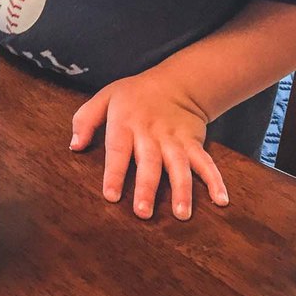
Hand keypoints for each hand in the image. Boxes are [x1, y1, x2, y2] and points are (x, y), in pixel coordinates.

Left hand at [69, 70, 228, 220]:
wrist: (176, 82)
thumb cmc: (135, 95)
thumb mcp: (105, 97)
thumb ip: (85, 119)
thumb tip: (75, 146)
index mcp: (126, 122)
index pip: (118, 149)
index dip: (113, 172)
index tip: (111, 196)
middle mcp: (151, 133)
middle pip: (149, 162)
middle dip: (147, 187)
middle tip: (143, 212)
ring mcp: (175, 139)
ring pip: (179, 165)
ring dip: (182, 189)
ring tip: (182, 214)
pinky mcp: (194, 143)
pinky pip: (206, 162)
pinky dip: (215, 180)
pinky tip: (221, 200)